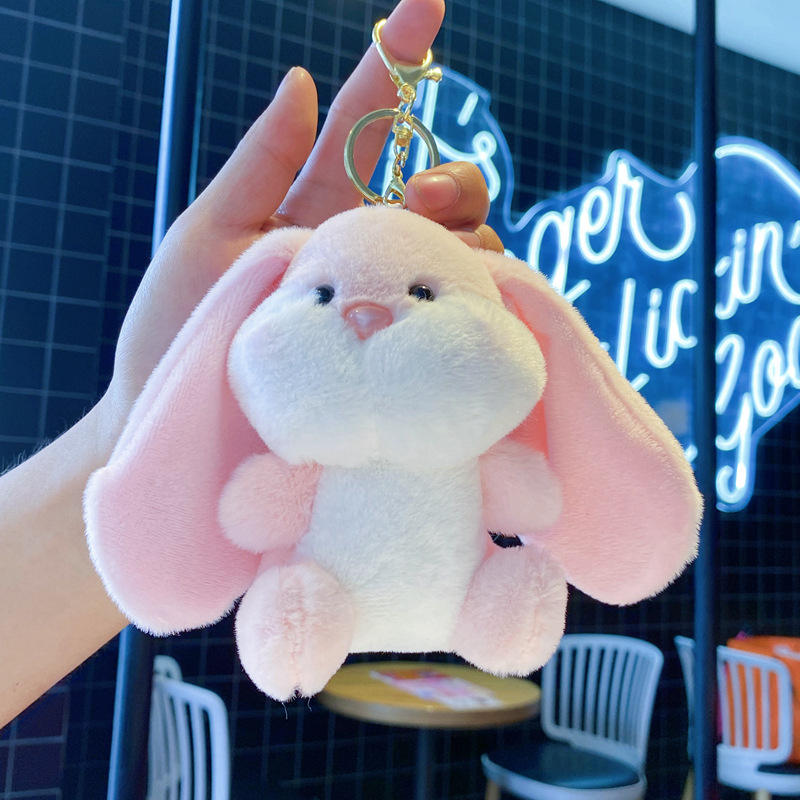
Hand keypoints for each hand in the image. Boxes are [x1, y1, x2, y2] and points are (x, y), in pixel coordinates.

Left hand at [102, 0, 501, 426]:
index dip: (396, 60)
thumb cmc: (182, 331)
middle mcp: (365, 247)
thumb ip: (258, 163)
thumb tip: (299, 81)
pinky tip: (471, 293)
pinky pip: (469, 309)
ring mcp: (391, 298)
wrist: (190, 425)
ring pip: (470, 245)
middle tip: (416, 200)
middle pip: (445, 189)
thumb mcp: (206, 236)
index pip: (369, 123)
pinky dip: (484, 290)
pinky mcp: (408, 348)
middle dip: (450, 178)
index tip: (423, 3)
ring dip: (467, 235)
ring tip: (429, 256)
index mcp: (316, 206)